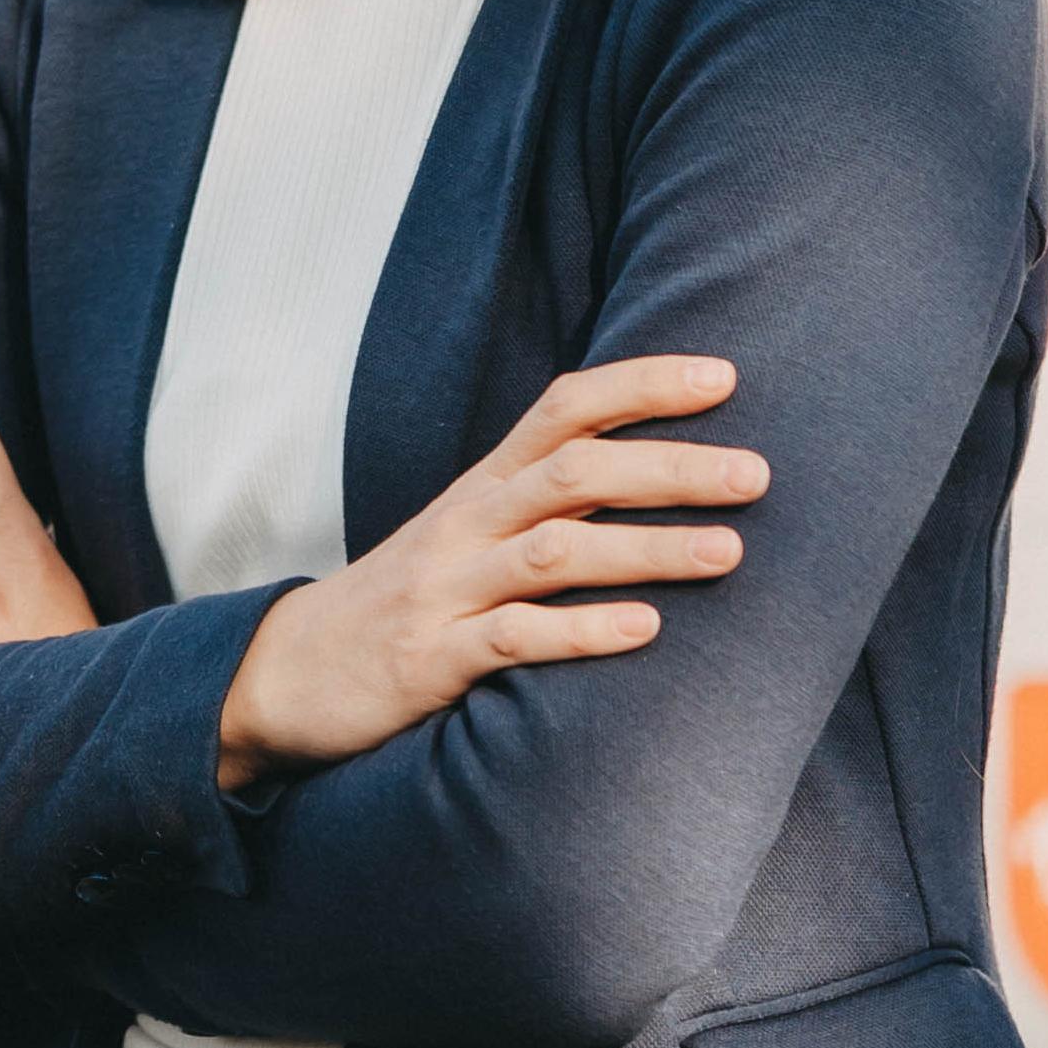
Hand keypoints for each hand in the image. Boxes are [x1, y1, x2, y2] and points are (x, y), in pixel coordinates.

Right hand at [218, 355, 765, 787]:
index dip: (644, 383)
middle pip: (575, 471)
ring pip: (555, 551)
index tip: (725, 375)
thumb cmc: (412, 596)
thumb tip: (660, 470)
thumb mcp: (471, 531)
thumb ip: (547, 500)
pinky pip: (514, 638)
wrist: (289, 672)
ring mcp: (448, 589)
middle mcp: (469, 522)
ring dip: (647, 548)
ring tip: (729, 553)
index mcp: (485, 483)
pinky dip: (582, 632)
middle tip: (758, 473)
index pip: (567, 406)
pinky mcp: (432, 660)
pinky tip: (645, 632)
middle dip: (671, 467)